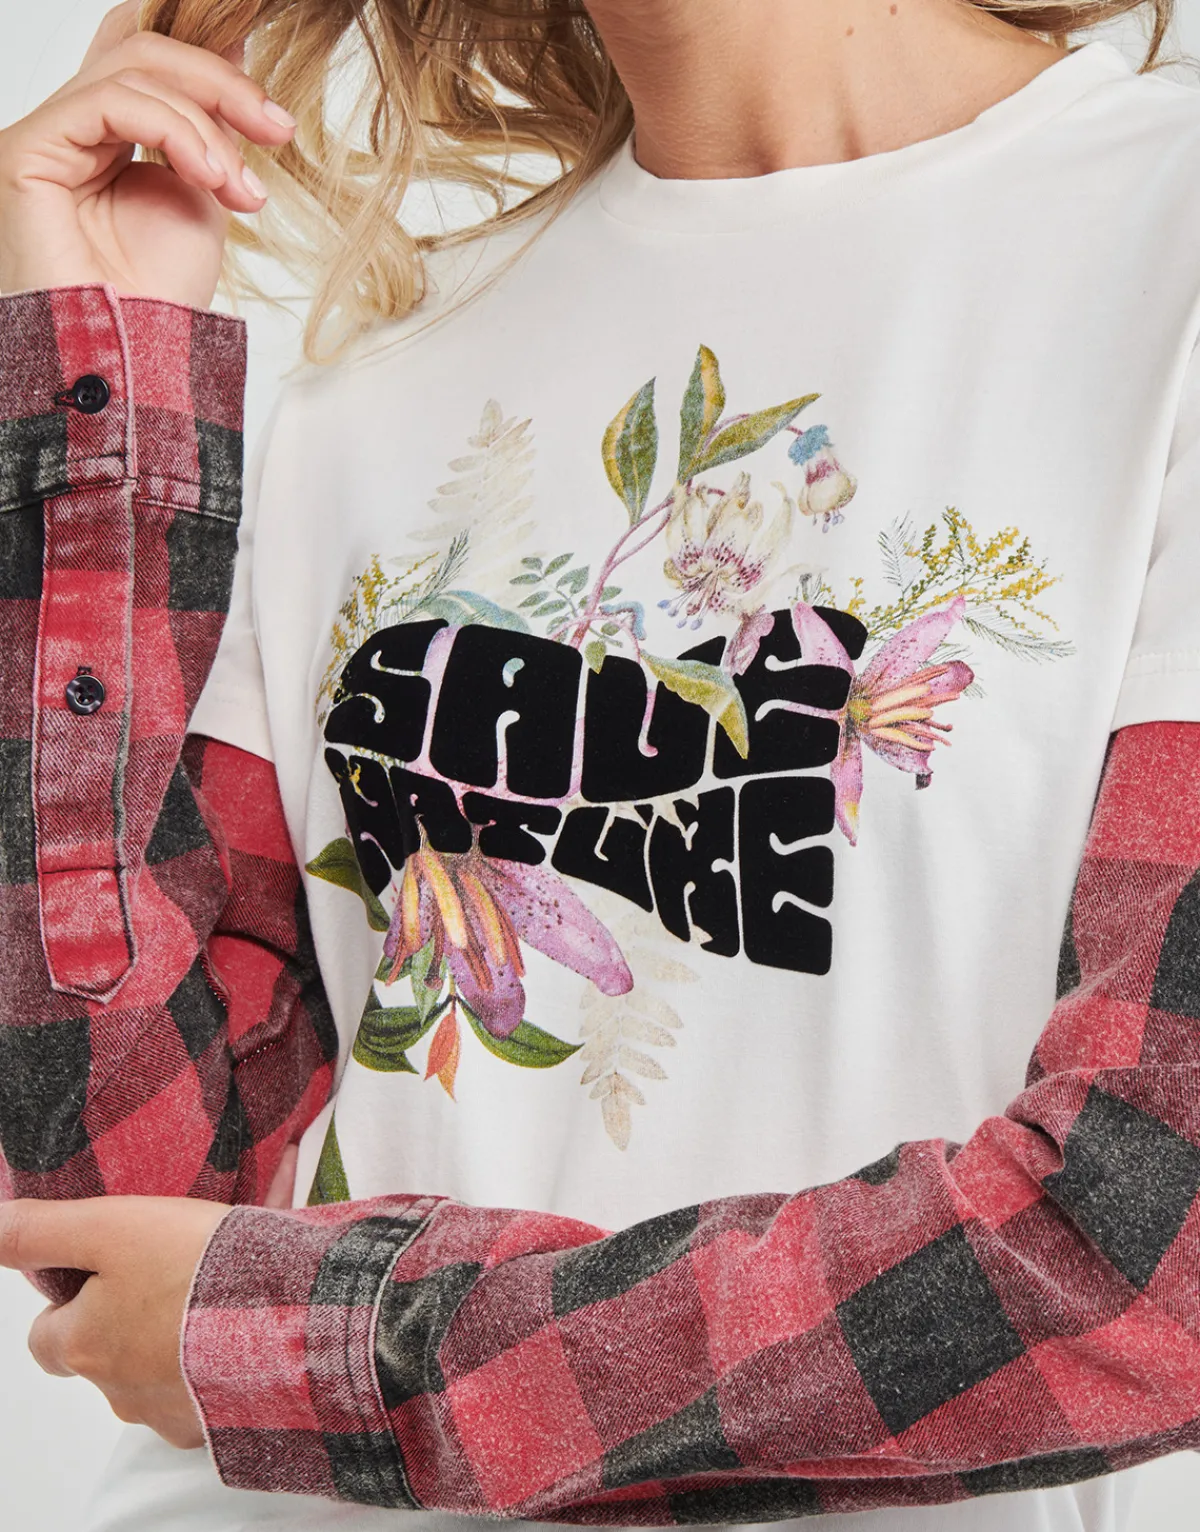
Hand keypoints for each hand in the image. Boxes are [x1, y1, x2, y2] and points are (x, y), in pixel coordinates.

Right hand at [0, 0, 295, 306]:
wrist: (137, 358)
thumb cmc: (163, 297)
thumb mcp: (203, 196)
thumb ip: (209, 132)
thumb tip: (233, 56)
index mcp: (104, 142)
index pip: (148, 66)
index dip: (211, 69)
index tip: (275, 119)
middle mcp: (68, 133)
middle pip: (142, 54)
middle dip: (222, 87)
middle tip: (277, 131)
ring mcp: (45, 139)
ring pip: (131, 71)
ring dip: (205, 123)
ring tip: (239, 186)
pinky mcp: (28, 150)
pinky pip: (107, 100)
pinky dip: (171, 127)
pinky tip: (209, 175)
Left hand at [0, 1196, 230, 1448]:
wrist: (291, 1316)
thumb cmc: (198, 1270)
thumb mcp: (110, 1226)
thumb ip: (41, 1230)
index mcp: (84, 1344)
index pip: (46, 1334)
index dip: (71, 1297)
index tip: (111, 1265)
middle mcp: (118, 1391)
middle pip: (102, 1354)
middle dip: (128, 1317)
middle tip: (170, 1268)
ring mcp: (171, 1411)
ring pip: (155, 1370)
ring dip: (175, 1336)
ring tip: (217, 1287)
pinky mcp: (221, 1420)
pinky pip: (205, 1385)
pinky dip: (217, 1357)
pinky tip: (246, 1317)